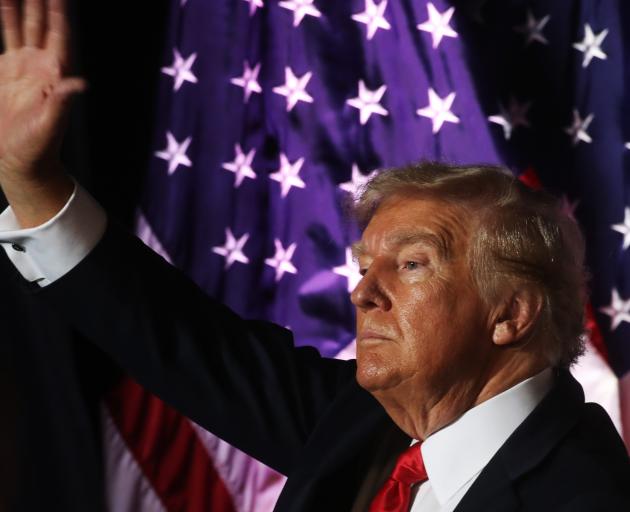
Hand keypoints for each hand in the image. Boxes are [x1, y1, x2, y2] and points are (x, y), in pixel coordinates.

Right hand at [0, 0, 84, 225]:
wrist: (19, 159)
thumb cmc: (39, 146)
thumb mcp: (50, 124)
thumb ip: (62, 102)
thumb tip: (80, 83)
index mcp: (54, 75)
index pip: (58, 37)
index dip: (60, 15)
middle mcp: (40, 67)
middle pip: (40, 26)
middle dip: (40, 2)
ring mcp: (21, 68)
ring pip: (20, 29)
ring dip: (19, 8)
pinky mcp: (3, 73)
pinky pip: (5, 39)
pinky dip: (4, 22)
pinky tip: (3, 6)